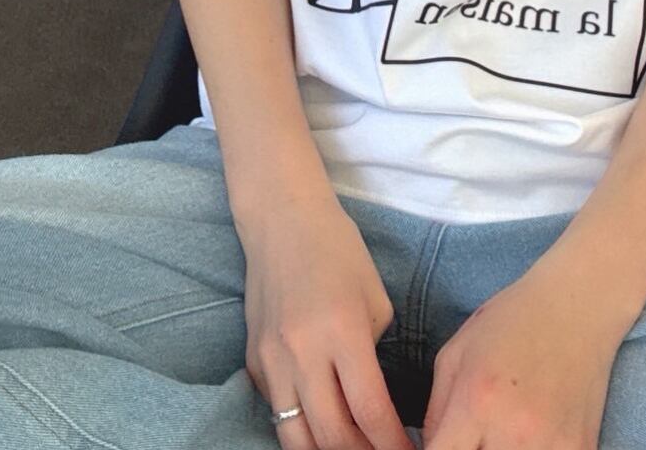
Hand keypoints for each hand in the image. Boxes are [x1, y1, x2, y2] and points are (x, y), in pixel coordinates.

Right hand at [237, 193, 417, 449]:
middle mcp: (302, 352)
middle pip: (333, 437)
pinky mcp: (253, 363)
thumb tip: (375, 403)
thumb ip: (374, 355)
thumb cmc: (337, 249)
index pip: (370, 412)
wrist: (280, 219)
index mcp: (342, 331)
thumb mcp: (375, 298)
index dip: (393, 446)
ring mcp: (271, 360)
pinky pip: (278, 413)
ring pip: (296, 439)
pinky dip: (302, 429)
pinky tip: (324, 427)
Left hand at [420, 255, 636, 449]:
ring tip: (500, 432)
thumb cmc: (510, 322)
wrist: (576, 306)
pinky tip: (531, 435)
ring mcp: (551, 446)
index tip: (442, 445)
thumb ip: (435, 412)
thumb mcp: (455, 354)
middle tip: (474, 434)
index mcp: (476, 403)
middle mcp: (513, 431)